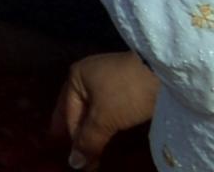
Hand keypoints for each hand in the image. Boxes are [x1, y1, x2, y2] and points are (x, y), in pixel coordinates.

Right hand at [56, 50, 159, 168]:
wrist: (164, 71)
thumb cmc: (126, 92)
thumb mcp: (105, 118)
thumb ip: (88, 140)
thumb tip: (74, 163)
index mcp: (76, 77)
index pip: (69, 113)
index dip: (74, 138)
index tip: (80, 162)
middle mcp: (89, 75)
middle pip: (80, 110)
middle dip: (79, 132)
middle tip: (81, 156)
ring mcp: (109, 77)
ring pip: (96, 108)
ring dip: (94, 128)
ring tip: (95, 148)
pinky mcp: (127, 83)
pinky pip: (110, 106)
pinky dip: (108, 121)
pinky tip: (110, 131)